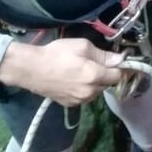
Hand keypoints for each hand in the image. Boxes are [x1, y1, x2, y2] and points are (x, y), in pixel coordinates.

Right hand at [0, 37, 124, 105]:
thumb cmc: (57, 54)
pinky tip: (73, 79)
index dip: (120, 68)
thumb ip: (103, 55)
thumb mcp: (82, 46)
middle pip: (107, 84)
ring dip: (95, 82)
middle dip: (105, 74)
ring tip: (81, 70)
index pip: (118, 76)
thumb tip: (120, 60)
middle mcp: (89, 92)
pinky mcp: (69, 104)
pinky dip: (84, 89)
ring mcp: (79, 101)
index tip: (118, 61)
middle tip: (94, 62)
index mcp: (94, 77)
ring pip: (96, 91)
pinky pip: (85, 96)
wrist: (30, 69)